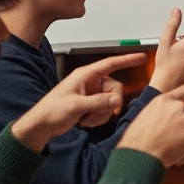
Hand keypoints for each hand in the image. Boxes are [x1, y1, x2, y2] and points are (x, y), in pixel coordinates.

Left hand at [11, 53, 146, 152]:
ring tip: (88, 119)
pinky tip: (86, 121)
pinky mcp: (90, 104)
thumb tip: (117, 101)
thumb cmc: (51, 111)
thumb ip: (99, 102)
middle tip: (99, 113)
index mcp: (85, 75)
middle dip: (109, 103)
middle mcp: (90, 82)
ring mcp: (91, 94)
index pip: (111, 64)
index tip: (141, 57)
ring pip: (111, 101)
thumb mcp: (76, 106)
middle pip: (114, 88)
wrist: (41, 126)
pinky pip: (105, 109)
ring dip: (102, 113)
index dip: (127, 59)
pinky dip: (99, 117)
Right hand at [117, 77, 183, 167]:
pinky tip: (173, 157)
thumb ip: (162, 115)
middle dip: (179, 132)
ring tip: (164, 150)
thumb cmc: (135, 144)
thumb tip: (173, 124)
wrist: (138, 157)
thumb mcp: (145, 120)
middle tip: (162, 143)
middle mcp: (178, 106)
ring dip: (182, 144)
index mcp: (163, 101)